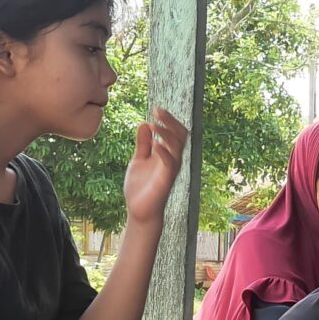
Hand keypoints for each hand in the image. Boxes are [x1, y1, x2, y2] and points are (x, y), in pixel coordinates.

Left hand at [121, 108, 188, 229]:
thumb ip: (143, 144)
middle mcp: (172, 160)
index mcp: (167, 154)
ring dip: (166, 134)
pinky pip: (170, 164)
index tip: (156, 109)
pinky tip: (155, 144)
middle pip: (180, 136)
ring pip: (177, 147)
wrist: (139, 210)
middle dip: (170, 122)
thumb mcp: (139, 160)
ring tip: (154, 125)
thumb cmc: (141, 187)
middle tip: (157, 110)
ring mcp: (170, 170)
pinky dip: (164, 152)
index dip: (168, 120)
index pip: (175, 132)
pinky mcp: (166, 180)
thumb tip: (144, 124)